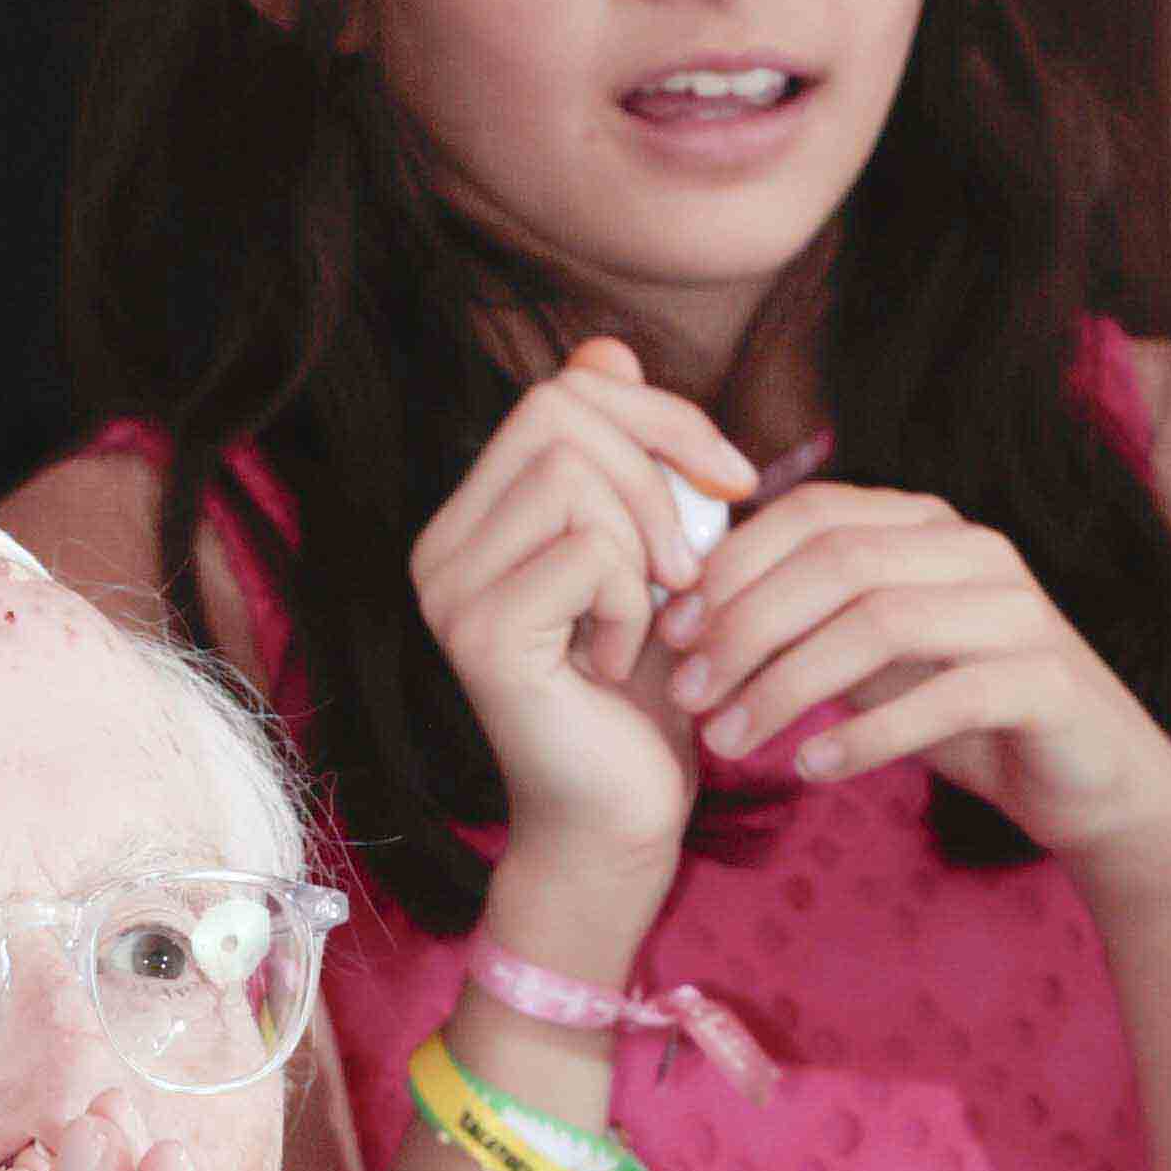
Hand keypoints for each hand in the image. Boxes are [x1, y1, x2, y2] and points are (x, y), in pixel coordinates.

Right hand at [409, 342, 745, 904]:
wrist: (619, 823)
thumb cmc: (643, 698)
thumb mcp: (651, 555)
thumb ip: (627, 460)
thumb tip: (607, 348)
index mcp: (474, 519)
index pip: (564, 390)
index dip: (663, 416)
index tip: (730, 483)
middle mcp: (441, 546)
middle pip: (562, 410)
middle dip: (661, 470)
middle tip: (691, 564)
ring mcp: (449, 590)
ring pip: (575, 477)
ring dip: (647, 547)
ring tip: (650, 621)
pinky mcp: (480, 635)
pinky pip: (586, 552)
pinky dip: (633, 601)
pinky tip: (622, 661)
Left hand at [660, 482, 1170, 881]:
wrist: (1086, 780)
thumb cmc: (962, 713)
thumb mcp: (872, 659)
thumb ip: (804, 625)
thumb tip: (688, 616)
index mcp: (928, 527)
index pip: (814, 513)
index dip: (732, 567)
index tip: (671, 634)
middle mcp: (975, 551)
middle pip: (838, 562)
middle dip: (747, 627)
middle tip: (688, 695)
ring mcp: (1016, 611)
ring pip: (882, 624)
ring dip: (790, 684)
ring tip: (730, 741)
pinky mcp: (1045, 683)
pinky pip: (946, 697)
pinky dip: (869, 734)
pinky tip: (813, 768)